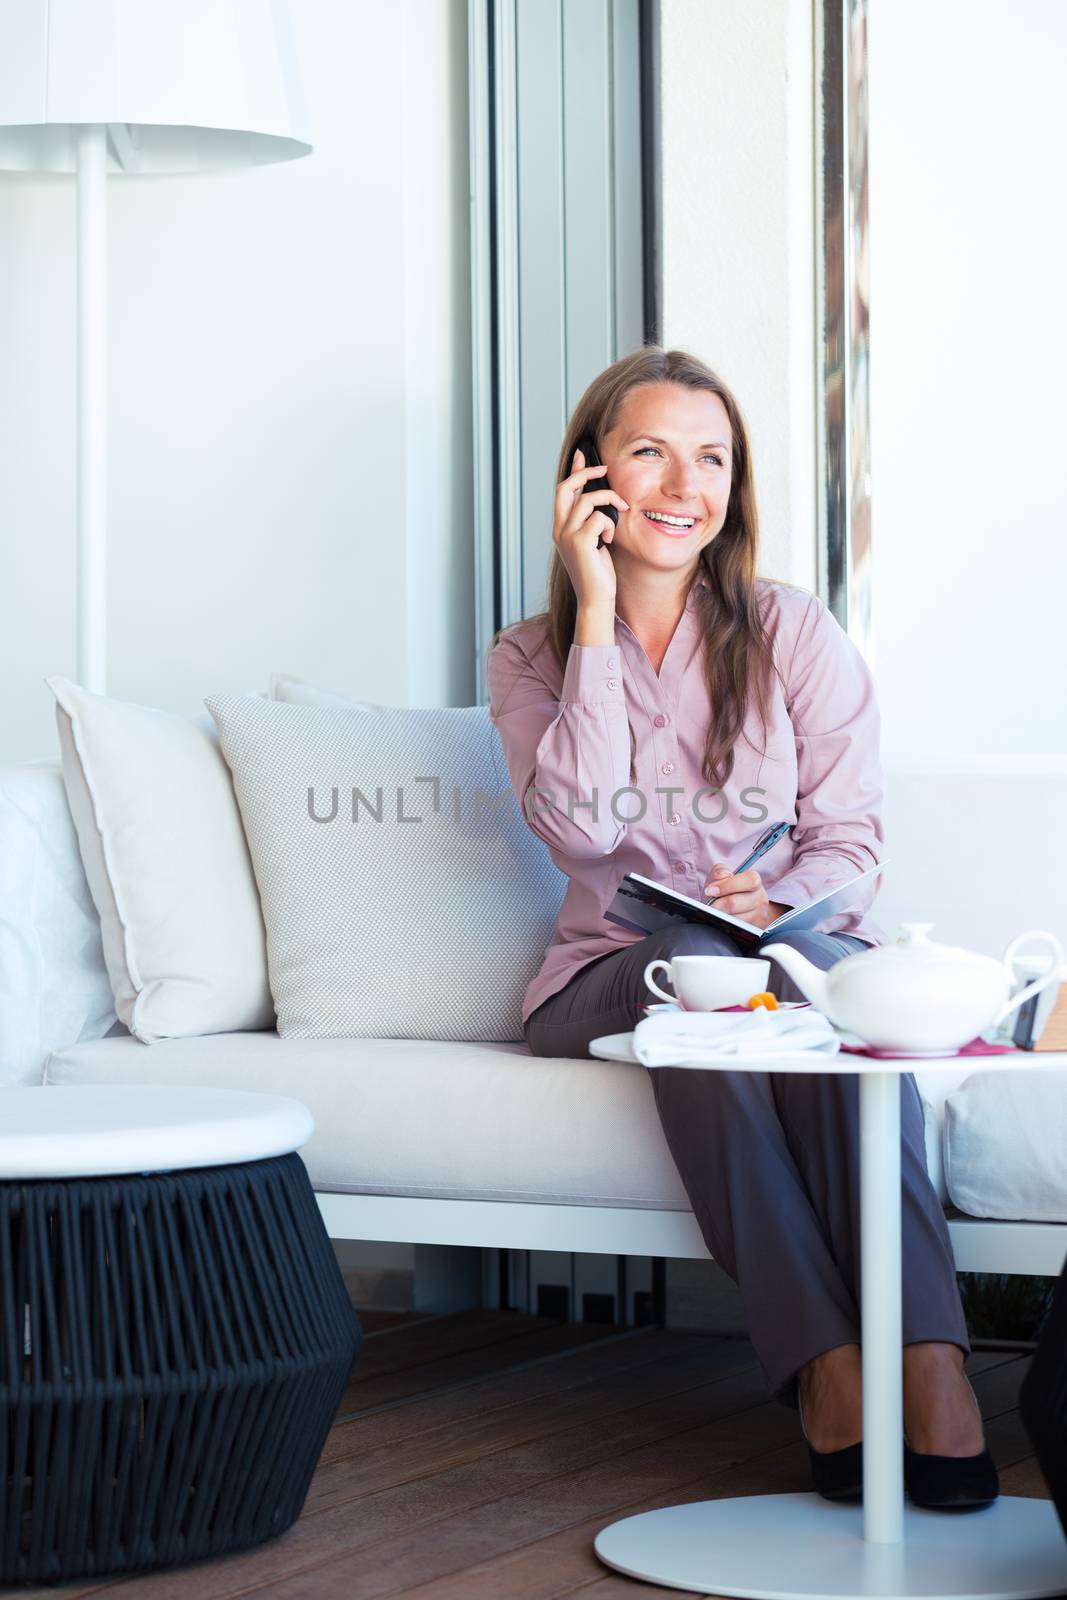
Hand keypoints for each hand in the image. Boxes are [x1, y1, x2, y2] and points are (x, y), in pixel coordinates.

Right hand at [552, 447, 629, 611]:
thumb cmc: (597, 573)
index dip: (574, 469)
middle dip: (586, 473)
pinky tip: (609, 540)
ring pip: (588, 501)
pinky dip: (609, 524)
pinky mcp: (579, 543)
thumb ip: (593, 520)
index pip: (564, 490)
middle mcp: (560, 529)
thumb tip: (601, 499)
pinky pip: (598, 518)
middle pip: (566, 487)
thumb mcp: (594, 540)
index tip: (583, 453)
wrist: (596, 599)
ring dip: (609, 502)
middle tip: (605, 469)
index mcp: (561, 528)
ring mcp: (567, 536)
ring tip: (620, 514)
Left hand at [703, 863, 790, 929]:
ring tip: (712, 914)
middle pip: (736, 903)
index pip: (748, 881)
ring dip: (720, 918)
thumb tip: (723, 875)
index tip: (710, 890)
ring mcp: (759, 915)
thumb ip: (720, 872)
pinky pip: (738, 931)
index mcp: (754, 881)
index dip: (727, 885)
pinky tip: (720, 922)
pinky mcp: (755, 929)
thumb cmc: (728, 890)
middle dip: (717, 905)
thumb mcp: (722, 876)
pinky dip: (726, 927)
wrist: (737, 907)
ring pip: (735, 919)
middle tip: (707, 906)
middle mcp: (760, 898)